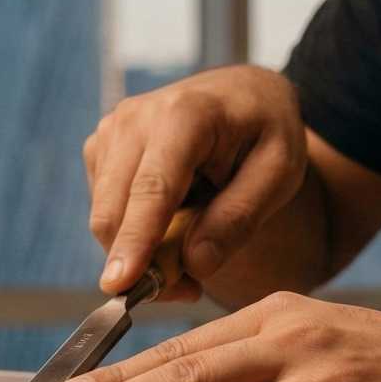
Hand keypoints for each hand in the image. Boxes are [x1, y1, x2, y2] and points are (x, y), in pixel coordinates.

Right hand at [86, 66, 307, 300]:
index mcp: (185, 115)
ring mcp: (111, 130)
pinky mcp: (101, 146)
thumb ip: (239, 218)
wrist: (242, 93)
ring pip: (105, 215)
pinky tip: (170, 223)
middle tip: (191, 288)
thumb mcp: (279, 172)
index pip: (153, 189)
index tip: (120, 284)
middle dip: (140, 262)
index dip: (135, 240)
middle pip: (115, 209)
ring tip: (191, 249)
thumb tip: (194, 265)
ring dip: (138, 250)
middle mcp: (135, 118)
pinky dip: (131, 231)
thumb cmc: (265, 131)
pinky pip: (105, 208)